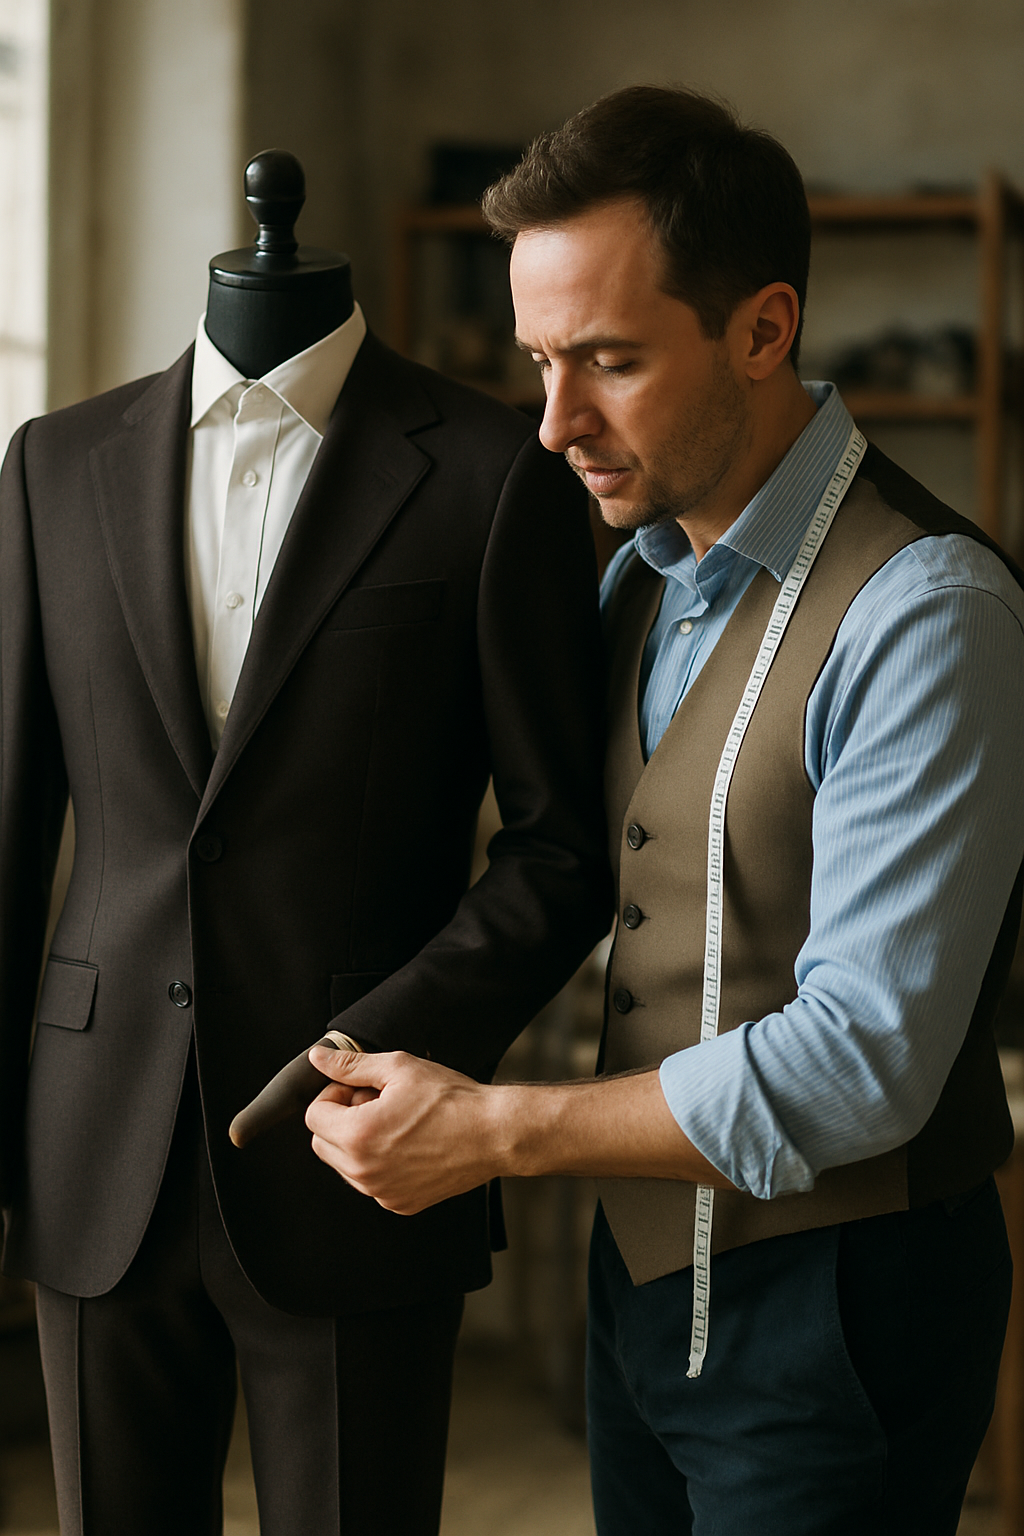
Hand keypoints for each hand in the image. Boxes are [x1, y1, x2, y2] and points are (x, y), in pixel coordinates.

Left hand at [305, 1048, 505, 1213]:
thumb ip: (352, 1065)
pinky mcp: (399, 1203)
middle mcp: (364, 1172)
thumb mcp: (399, 1068)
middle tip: (377, 1103)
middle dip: (341, 1120)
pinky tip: (409, 1144)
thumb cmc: (451, 1100)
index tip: (359, 1089)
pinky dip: (380, 1164)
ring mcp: (381, 1192)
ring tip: (396, 1123)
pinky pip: (372, 1182)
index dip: (334, 1095)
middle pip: (323, 1143)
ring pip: (345, 1165)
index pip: (314, 1116)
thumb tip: (319, 1058)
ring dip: (358, 1142)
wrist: (494, 1133)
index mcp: (357, 1136)